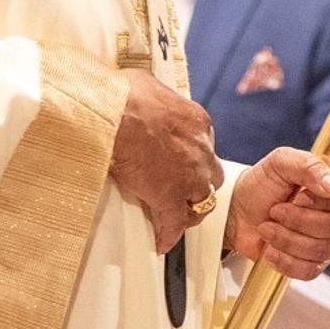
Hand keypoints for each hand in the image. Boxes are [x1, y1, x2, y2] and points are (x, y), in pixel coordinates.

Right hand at [109, 69, 221, 251]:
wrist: (119, 114)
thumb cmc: (127, 95)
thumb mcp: (148, 86)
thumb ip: (153, 97)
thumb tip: (139, 92)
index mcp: (197, 123)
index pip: (203, 146)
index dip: (192, 157)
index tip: (180, 162)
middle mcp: (201, 150)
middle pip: (210, 175)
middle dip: (199, 184)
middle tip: (183, 191)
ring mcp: (189, 176)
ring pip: (202, 201)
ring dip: (189, 209)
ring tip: (176, 218)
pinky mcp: (170, 197)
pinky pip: (174, 223)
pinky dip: (169, 234)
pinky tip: (162, 242)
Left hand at [225, 149, 329, 276]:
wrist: (237, 211)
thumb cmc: (263, 183)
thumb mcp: (282, 162)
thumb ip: (310, 167)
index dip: (329, 199)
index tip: (303, 193)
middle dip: (297, 219)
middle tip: (275, 210)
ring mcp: (328, 242)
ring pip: (320, 249)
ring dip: (286, 238)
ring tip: (267, 227)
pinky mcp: (312, 264)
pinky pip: (309, 271)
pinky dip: (285, 261)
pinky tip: (271, 249)